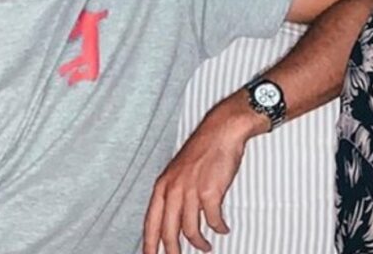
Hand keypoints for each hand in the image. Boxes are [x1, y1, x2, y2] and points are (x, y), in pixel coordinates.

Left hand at [143, 94, 263, 253]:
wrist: (221, 131)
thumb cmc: (202, 150)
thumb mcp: (178, 171)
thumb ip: (173, 193)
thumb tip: (174, 217)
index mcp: (162, 185)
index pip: (150, 223)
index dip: (149, 244)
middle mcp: (173, 190)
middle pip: (168, 232)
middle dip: (172, 251)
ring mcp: (191, 192)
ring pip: (190, 231)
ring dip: (200, 243)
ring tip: (205, 247)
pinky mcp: (210, 192)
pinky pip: (213, 220)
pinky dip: (218, 228)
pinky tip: (223, 229)